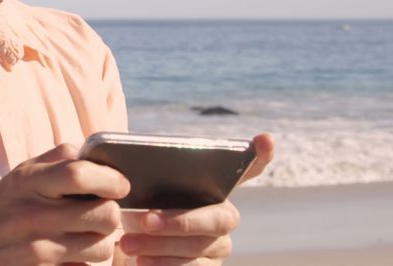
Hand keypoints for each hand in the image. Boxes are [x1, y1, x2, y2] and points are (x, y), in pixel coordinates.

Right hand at [0, 143, 128, 265]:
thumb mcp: (17, 179)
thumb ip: (55, 162)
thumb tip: (98, 155)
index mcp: (26, 180)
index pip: (81, 173)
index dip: (111, 178)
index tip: (120, 184)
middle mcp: (31, 213)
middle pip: (104, 213)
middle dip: (110, 215)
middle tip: (100, 215)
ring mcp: (37, 248)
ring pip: (103, 245)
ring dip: (101, 243)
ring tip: (83, 238)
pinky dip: (85, 264)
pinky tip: (70, 257)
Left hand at [116, 133, 274, 265]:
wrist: (131, 248)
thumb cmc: (138, 211)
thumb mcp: (139, 192)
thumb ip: (146, 180)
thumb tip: (130, 175)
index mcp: (212, 188)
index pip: (246, 168)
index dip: (260, 155)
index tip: (265, 139)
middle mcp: (224, 216)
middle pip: (217, 219)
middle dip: (181, 220)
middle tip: (146, 220)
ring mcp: (219, 246)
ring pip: (201, 247)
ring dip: (161, 245)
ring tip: (127, 243)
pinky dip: (164, 265)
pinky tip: (142, 262)